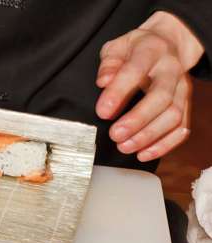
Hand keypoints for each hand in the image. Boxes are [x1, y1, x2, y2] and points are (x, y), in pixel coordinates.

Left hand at [95, 11, 203, 161]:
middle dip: (138, 120)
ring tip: (125, 146)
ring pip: (174, 115)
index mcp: (151, 51)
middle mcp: (171, 70)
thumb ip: (109, 63)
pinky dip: (164, 144)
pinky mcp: (186, 104)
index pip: (135, 71)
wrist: (169, 44)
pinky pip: (182, 128)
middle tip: (115, 135)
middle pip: (162, 97)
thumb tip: (104, 81)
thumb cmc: (137, 49)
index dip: (119, 92)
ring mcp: (182, 88)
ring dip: (149, 136)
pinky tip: (144, 153)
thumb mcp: (118, 46)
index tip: (103, 112)